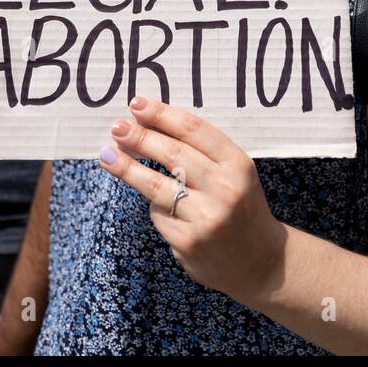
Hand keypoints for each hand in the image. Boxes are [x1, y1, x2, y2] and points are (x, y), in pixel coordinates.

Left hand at [97, 96, 286, 302]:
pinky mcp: (188, 243)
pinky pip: (160, 215)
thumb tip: (151, 125)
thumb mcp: (235, 174)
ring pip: (156, 186)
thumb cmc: (240, 206)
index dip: (162, 115)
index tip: (137, 104)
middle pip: (172, 155)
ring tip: (107, 155)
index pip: (194, 131)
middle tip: (117, 127)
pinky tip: (161, 206)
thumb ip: (203, 153)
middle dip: (140, 137)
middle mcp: (225, 190)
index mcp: (238, 165)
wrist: (260, 262)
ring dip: (127, 168)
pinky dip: (156, 207)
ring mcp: (206, 219)